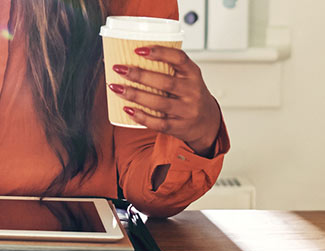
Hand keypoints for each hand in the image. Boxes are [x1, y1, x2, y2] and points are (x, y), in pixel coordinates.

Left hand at [108, 45, 223, 153]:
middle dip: (139, 75)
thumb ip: (168, 68)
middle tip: (119, 69)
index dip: (160, 52)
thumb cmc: (190, 95)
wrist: (207, 123)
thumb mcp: (187, 78)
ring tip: (116, 88)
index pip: (179, 59)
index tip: (138, 49)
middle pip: (165, 82)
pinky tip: (127, 109)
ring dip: (135, 95)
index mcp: (193, 74)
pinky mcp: (179, 127)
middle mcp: (192, 91)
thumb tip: (131, 57)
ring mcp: (187, 111)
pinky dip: (141, 116)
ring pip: (159, 103)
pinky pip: (158, 123)